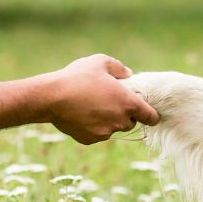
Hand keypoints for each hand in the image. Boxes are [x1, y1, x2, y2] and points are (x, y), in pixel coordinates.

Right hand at [46, 54, 160, 144]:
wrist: (51, 97)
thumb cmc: (78, 77)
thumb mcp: (101, 62)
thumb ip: (120, 68)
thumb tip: (128, 75)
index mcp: (128, 103)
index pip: (150, 116)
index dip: (151, 115)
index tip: (148, 113)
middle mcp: (120, 121)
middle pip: (130, 122)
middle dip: (124, 114)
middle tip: (109, 101)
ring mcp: (105, 132)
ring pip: (113, 128)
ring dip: (109, 120)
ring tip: (92, 105)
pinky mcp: (90, 139)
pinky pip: (97, 134)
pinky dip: (93, 126)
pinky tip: (81, 114)